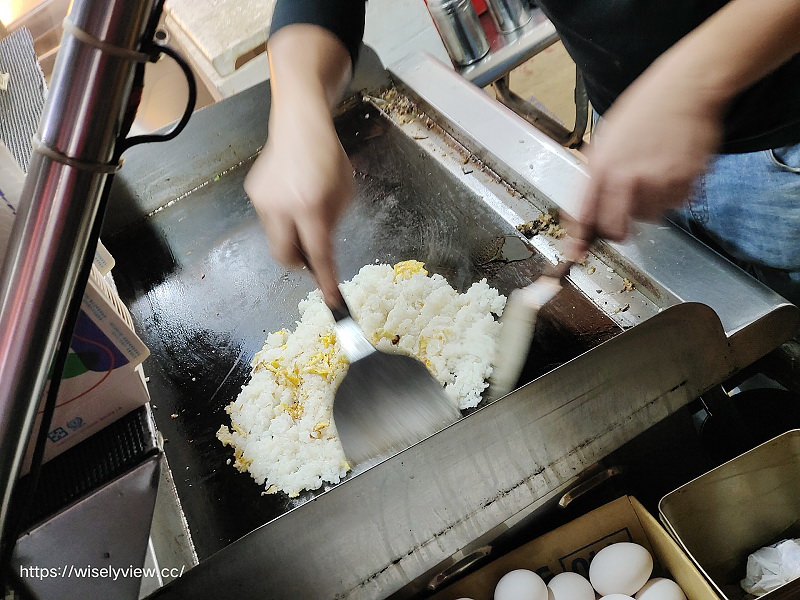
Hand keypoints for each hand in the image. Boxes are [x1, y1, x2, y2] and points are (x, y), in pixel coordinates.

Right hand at [244, 114, 352, 305]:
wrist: (300, 125)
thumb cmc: (328, 158)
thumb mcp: (344, 194)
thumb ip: (332, 225)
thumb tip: (321, 250)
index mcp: (310, 206)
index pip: (318, 253)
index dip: (325, 279)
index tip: (332, 299)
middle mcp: (282, 207)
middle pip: (283, 257)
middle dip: (298, 263)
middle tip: (312, 256)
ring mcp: (263, 201)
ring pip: (276, 239)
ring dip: (291, 237)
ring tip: (303, 212)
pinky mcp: (254, 194)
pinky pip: (269, 219)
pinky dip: (283, 219)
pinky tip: (291, 196)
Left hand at [566, 62, 722, 258]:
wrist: (685, 88)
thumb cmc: (643, 110)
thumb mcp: (606, 140)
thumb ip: (596, 175)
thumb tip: (589, 211)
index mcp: (600, 166)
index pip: (583, 213)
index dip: (577, 239)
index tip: (574, 254)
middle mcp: (626, 177)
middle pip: (616, 229)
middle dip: (617, 230)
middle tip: (621, 221)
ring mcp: (657, 180)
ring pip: (648, 219)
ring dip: (648, 207)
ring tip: (652, 177)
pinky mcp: (685, 181)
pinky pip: (675, 206)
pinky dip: (673, 196)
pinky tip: (671, 171)